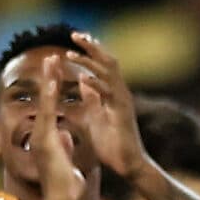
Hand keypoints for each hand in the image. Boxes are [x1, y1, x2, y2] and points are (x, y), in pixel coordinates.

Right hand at [31, 62, 84, 199]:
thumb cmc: (65, 186)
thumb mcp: (68, 160)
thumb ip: (65, 145)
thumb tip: (66, 135)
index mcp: (49, 138)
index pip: (51, 108)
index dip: (54, 90)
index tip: (56, 72)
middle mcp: (42, 134)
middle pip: (45, 100)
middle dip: (48, 78)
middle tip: (51, 56)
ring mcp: (42, 136)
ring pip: (45, 102)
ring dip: (49, 80)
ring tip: (52, 59)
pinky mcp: (45, 139)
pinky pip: (48, 114)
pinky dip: (50, 97)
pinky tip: (53, 81)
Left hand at [66, 31, 148, 181]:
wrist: (129, 166)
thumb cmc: (113, 145)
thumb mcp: (97, 116)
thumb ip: (92, 98)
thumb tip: (83, 80)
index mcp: (113, 93)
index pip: (103, 65)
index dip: (91, 50)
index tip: (77, 38)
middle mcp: (120, 93)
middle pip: (109, 61)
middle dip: (92, 46)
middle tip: (75, 34)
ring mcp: (123, 102)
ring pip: (109, 72)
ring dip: (90, 60)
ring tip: (71, 52)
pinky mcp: (122, 113)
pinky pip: (109, 94)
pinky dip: (96, 83)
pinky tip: (82, 78)